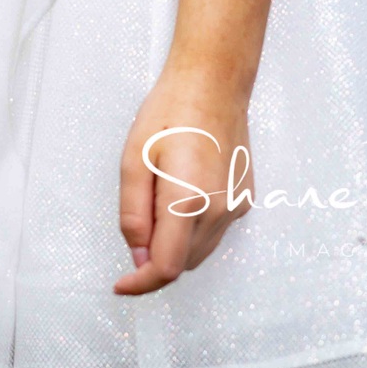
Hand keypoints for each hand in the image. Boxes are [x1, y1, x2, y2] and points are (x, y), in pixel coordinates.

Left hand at [113, 58, 253, 295]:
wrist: (214, 82)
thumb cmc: (171, 112)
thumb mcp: (134, 159)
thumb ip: (133, 214)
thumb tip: (138, 255)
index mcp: (188, 201)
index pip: (165, 268)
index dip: (141, 284)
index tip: (121, 285)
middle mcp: (219, 211)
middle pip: (182, 262)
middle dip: (155, 257)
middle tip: (139, 217)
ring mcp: (236, 206)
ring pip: (200, 251)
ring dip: (175, 244)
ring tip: (160, 195)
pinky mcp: (244, 198)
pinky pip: (215, 231)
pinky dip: (194, 228)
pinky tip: (183, 189)